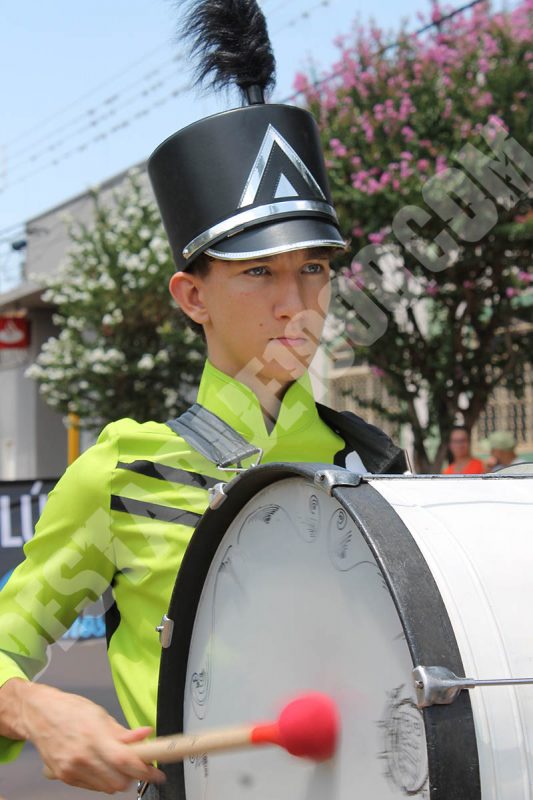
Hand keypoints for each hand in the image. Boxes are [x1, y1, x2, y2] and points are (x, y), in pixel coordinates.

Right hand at [20, 682, 165, 793]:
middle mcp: (82, 756)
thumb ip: (123, 732)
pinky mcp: (65, 778)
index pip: (124, 761)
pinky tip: (103, 766)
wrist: (39, 715)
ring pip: (107, 788)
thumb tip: (146, 736)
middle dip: (133, 776)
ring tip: (120, 764)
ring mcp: (72, 770)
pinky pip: (92, 787)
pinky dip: (103, 780)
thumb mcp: (100, 715)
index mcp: (94, 736)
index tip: (158, 773)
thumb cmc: (70, 710)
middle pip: (118, 781)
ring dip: (119, 780)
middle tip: (140, 766)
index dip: (145, 770)